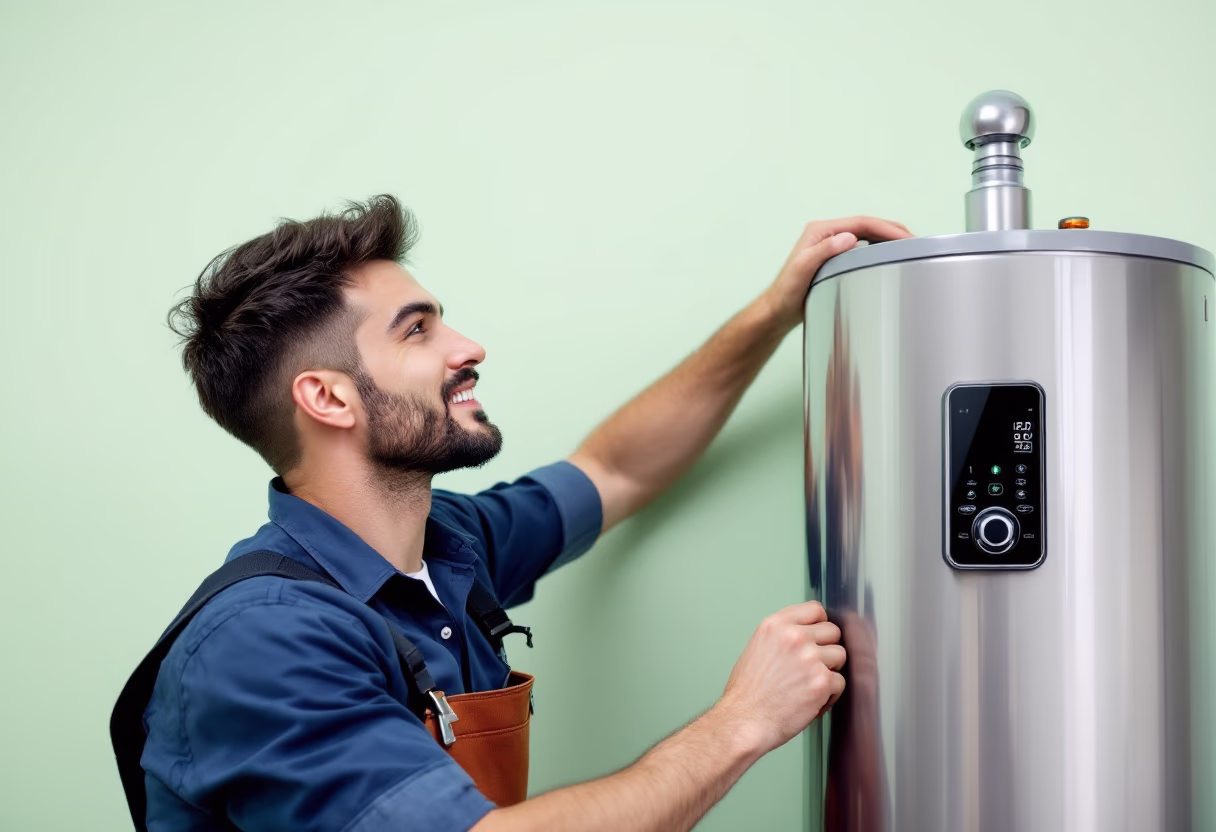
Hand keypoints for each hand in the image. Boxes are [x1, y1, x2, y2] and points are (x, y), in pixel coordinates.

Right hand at [715, 601, 845, 755]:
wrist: (744, 721)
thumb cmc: (747, 693)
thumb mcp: (757, 648)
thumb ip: (783, 636)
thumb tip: (807, 634)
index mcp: (776, 625)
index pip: (815, 609)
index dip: (820, 625)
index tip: (818, 637)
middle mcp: (794, 636)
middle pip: (833, 631)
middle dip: (827, 649)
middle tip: (813, 666)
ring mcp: (810, 657)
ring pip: (840, 656)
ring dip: (830, 671)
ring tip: (811, 685)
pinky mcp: (821, 681)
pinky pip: (840, 682)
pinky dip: (830, 695)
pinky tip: (812, 701)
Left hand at [763, 217, 912, 330]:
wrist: (778, 310)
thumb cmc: (787, 293)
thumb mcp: (802, 270)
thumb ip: (823, 251)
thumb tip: (849, 237)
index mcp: (819, 231)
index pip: (861, 223)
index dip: (885, 228)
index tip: (905, 236)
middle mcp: (826, 235)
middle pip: (867, 226)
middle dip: (892, 230)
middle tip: (915, 240)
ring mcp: (830, 246)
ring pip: (866, 235)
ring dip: (887, 238)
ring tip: (908, 246)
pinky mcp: (834, 258)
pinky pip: (862, 248)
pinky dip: (878, 249)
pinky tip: (889, 256)